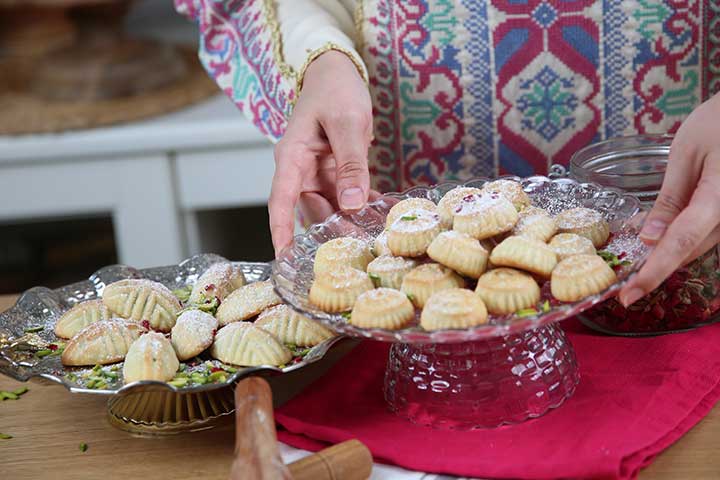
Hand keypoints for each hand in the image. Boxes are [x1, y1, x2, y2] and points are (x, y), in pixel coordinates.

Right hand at [269, 51, 374, 254]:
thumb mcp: (348, 123)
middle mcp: (300, 170)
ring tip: (375, 237)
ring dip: (351, 221)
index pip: (280, 200)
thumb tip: (351, 204)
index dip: (281, 231)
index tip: (283, 258)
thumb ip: (351, 164)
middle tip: (358, 250)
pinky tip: (383, 214)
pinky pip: (346, 196)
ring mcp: (317, 173)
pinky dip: (363, 205)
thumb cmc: (336, 90)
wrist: (337, 72)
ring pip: (331, 207)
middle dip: (331, 232)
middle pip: (311, 210)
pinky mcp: (334, 173)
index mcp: (292, 157)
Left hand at [619, 94, 719, 305]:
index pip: (682, 242)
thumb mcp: (687, 154)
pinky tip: (656, 230)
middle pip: (690, 248)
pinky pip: (706, 231)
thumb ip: (670, 198)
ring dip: (667, 250)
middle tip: (624, 278)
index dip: (654, 272)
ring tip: (634, 251)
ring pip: (698, 243)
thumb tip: (649, 238)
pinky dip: (680, 235)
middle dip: (655, 265)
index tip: (629, 295)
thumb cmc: (719, 122)